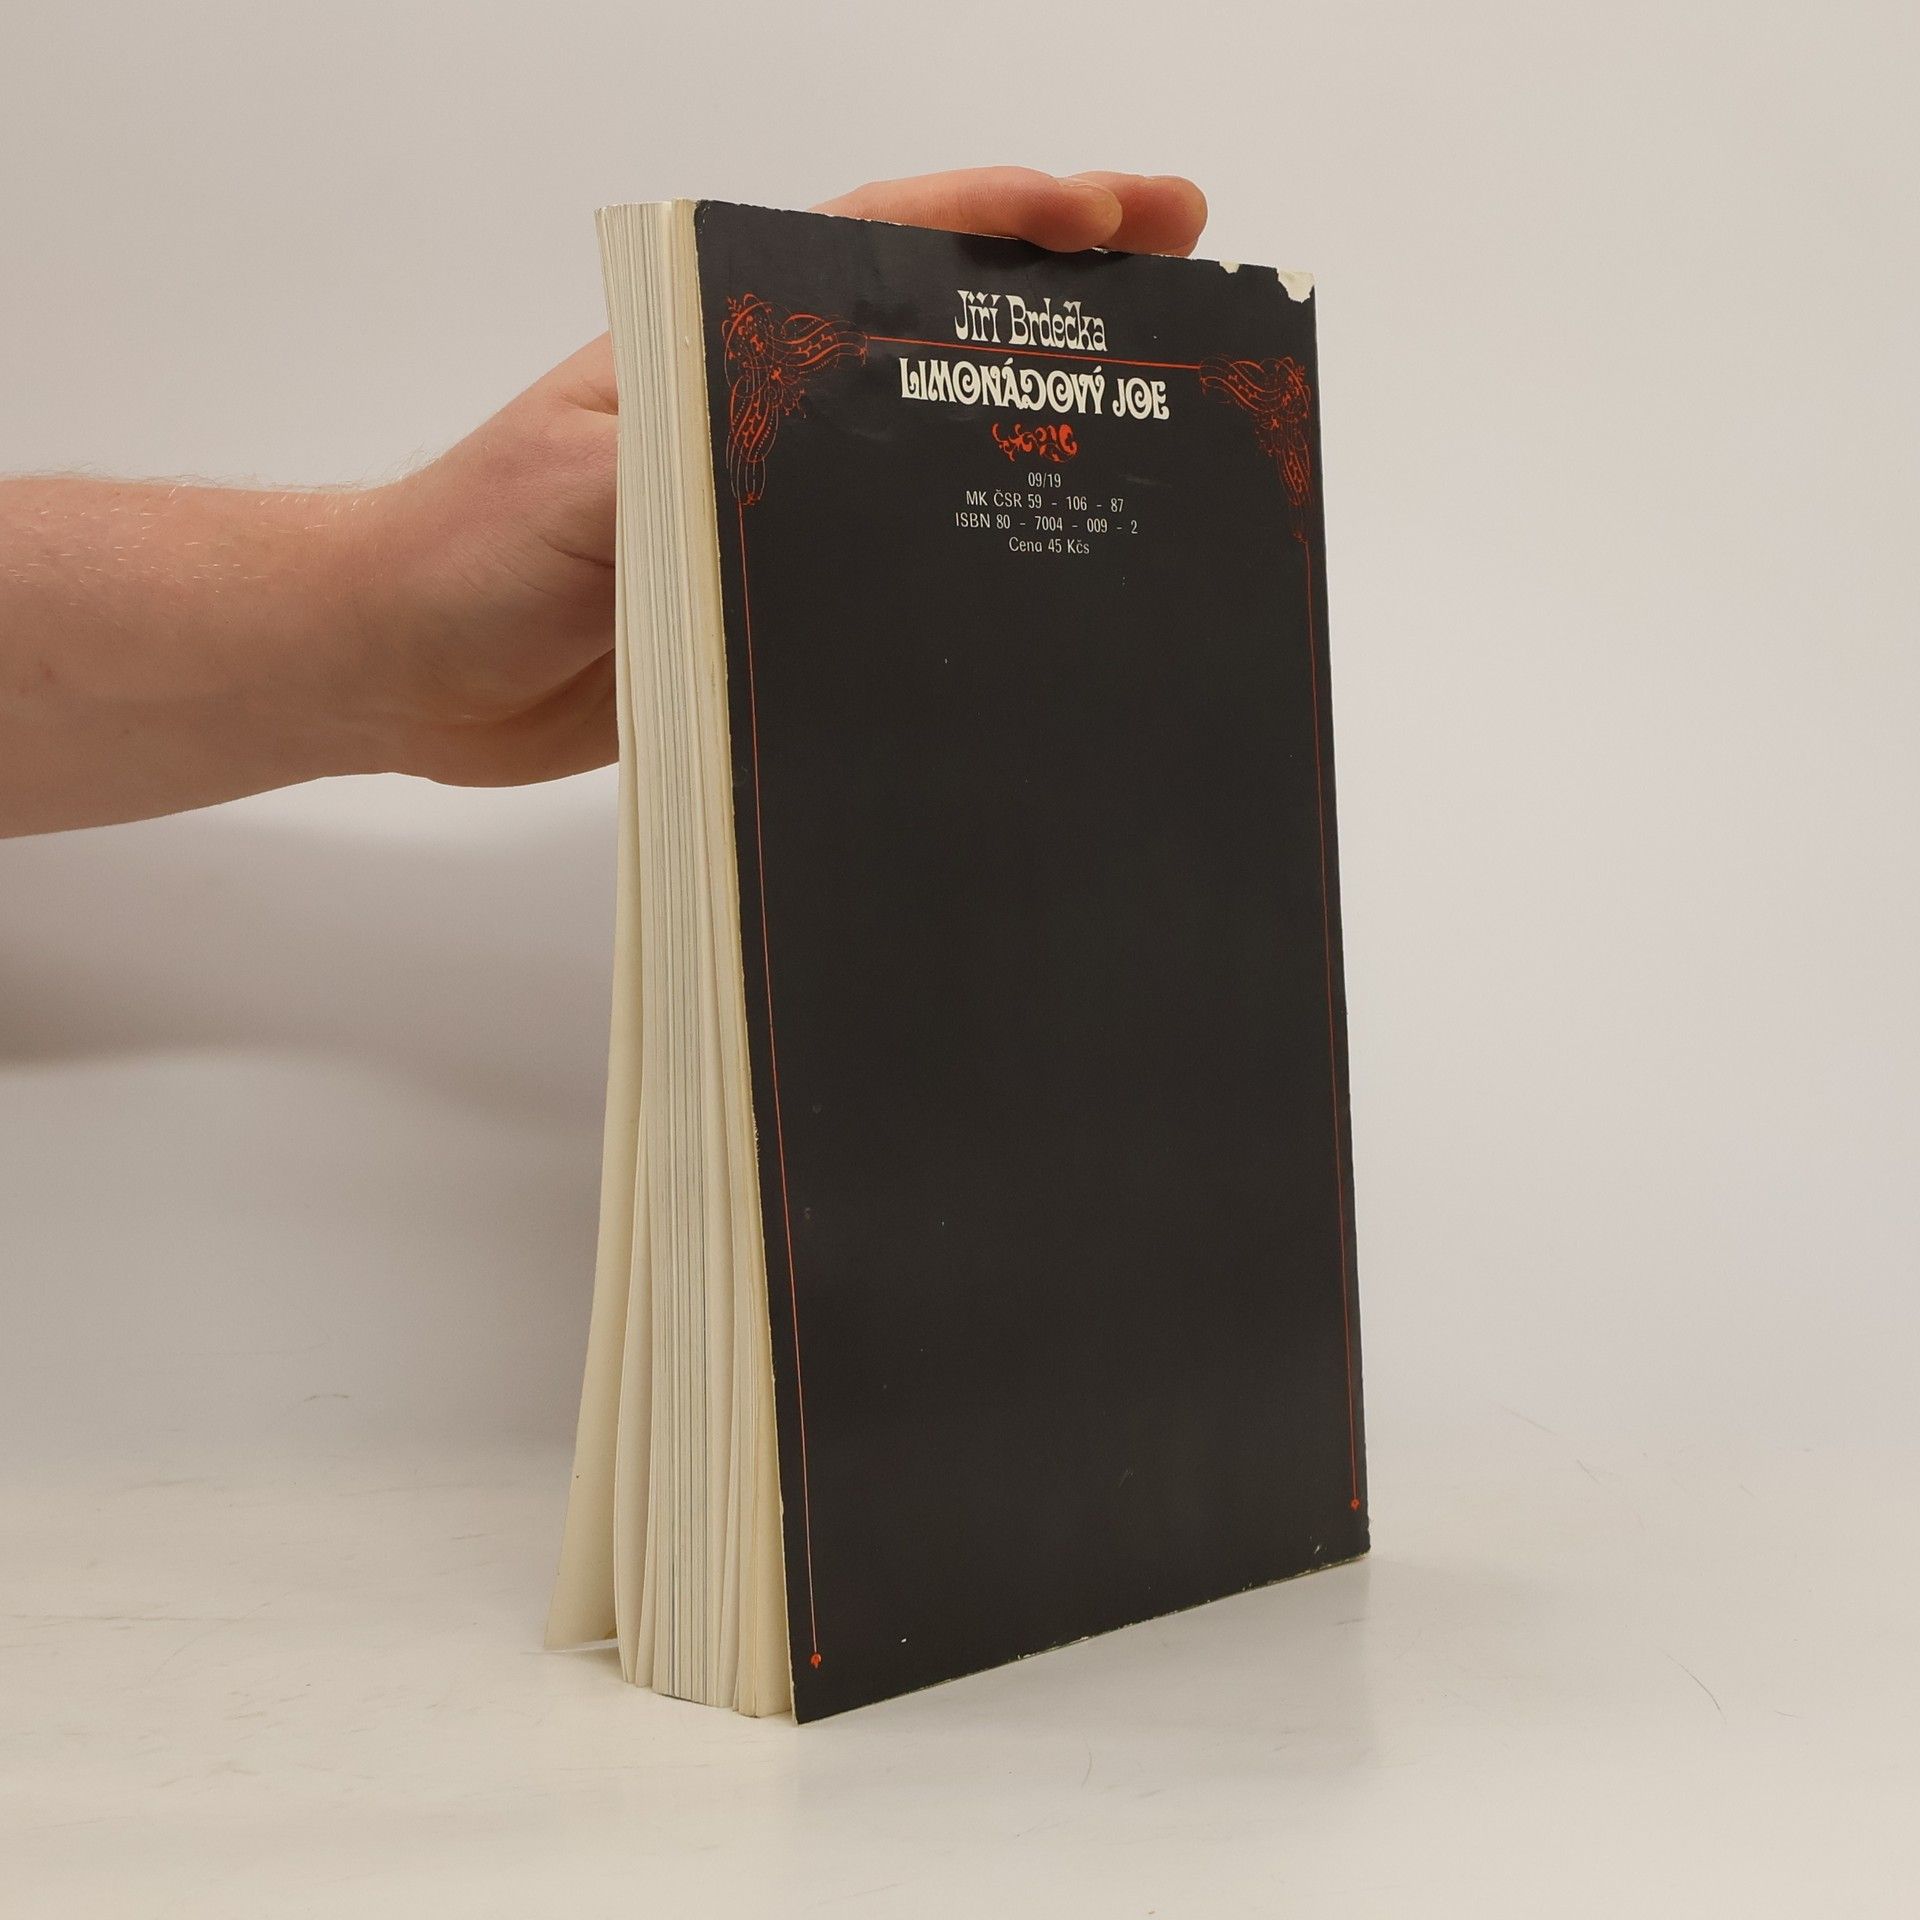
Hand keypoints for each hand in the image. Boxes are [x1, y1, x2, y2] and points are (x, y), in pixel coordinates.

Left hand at [349, 169, 1208, 787]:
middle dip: (1065, 294)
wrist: (404, 662)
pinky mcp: (772, 589)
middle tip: (1194, 284)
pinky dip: (971, 554)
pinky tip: (1045, 566)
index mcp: (722, 337)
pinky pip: (892, 562)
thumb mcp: (587, 480)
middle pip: (939, 327)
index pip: (886, 242)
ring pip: (932, 443)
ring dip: (1038, 425)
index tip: (1127, 215)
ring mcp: (777, 499)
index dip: (1010, 218)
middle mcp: (766, 405)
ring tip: (1161, 423)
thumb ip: (709, 457)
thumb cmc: (467, 547)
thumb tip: (847, 464)